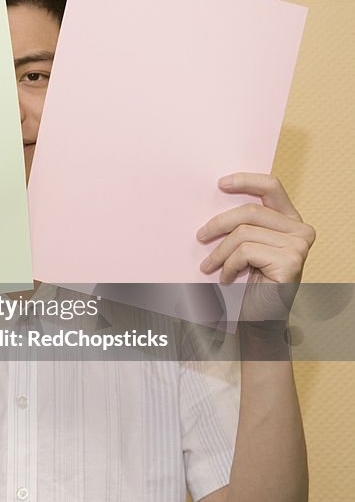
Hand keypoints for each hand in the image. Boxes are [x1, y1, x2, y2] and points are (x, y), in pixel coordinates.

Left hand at [196, 172, 315, 335]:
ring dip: (220, 252)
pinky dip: (228, 265)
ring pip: (243, 233)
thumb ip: (245, 223)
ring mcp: (298, 245)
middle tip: (200, 236)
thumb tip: (219, 194)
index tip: (220, 184)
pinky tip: (227, 279)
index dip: (246, 180)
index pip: (271, 186)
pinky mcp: (290, 261)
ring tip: (210, 266)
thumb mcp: (248, 246)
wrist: (261, 320)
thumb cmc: (251, 283)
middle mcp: (301, 230)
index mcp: (291, 221)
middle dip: (219, 223)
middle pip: (250, 211)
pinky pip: (245, 251)